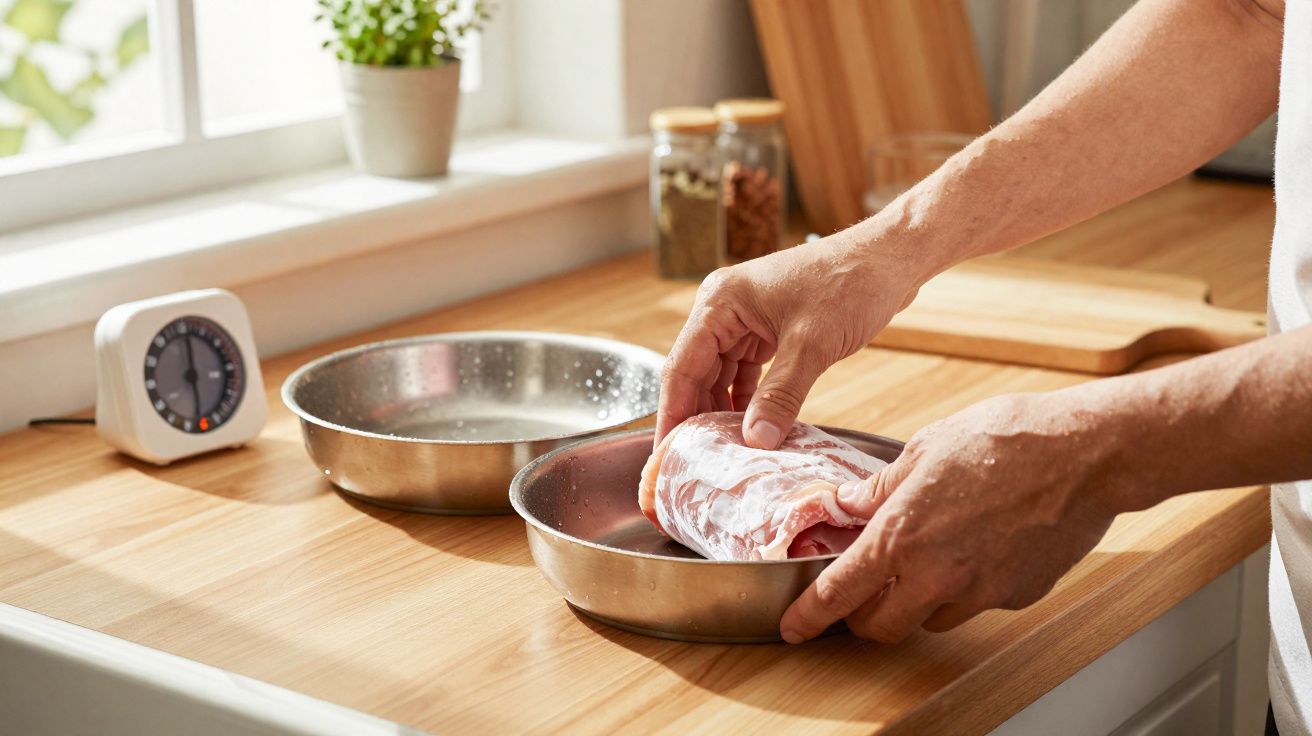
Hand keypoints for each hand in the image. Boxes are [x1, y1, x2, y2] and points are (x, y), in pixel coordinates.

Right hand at [656, 236, 923, 448]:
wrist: (890, 258)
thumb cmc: (851, 284)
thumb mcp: (812, 345)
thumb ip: (780, 395)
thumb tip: (755, 441)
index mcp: (720, 302)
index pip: (681, 365)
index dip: (673, 412)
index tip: (667, 454)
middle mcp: (724, 308)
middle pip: (695, 372)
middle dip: (695, 416)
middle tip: (693, 463)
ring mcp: (745, 319)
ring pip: (720, 374)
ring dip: (721, 411)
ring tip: (719, 453)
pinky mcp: (767, 329)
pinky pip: (745, 372)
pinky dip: (746, 399)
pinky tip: (749, 428)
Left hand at [779, 391, 1120, 642]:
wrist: (1086, 453)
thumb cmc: (1008, 438)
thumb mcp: (925, 447)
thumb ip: (881, 486)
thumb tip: (847, 502)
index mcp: (903, 535)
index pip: (840, 593)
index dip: (810, 616)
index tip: (794, 627)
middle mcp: (938, 575)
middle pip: (882, 627)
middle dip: (864, 616)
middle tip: (862, 593)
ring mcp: (981, 591)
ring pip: (931, 619)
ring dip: (918, 600)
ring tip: (930, 555)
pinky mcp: (1018, 595)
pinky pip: (979, 603)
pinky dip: (967, 586)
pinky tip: (979, 545)